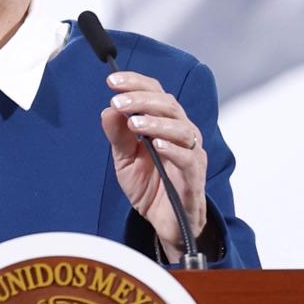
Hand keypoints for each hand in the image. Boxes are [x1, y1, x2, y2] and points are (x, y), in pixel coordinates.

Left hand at [100, 71, 206, 256]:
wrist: (165, 223)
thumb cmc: (152, 187)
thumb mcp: (125, 160)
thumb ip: (118, 136)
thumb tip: (108, 109)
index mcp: (166, 124)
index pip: (155, 93)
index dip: (136, 83)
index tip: (111, 81)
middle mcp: (183, 134)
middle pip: (169, 105)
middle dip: (142, 100)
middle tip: (118, 101)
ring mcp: (192, 154)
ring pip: (182, 128)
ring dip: (156, 122)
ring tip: (134, 123)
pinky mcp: (195, 177)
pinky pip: (189, 158)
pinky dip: (174, 149)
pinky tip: (157, 145)